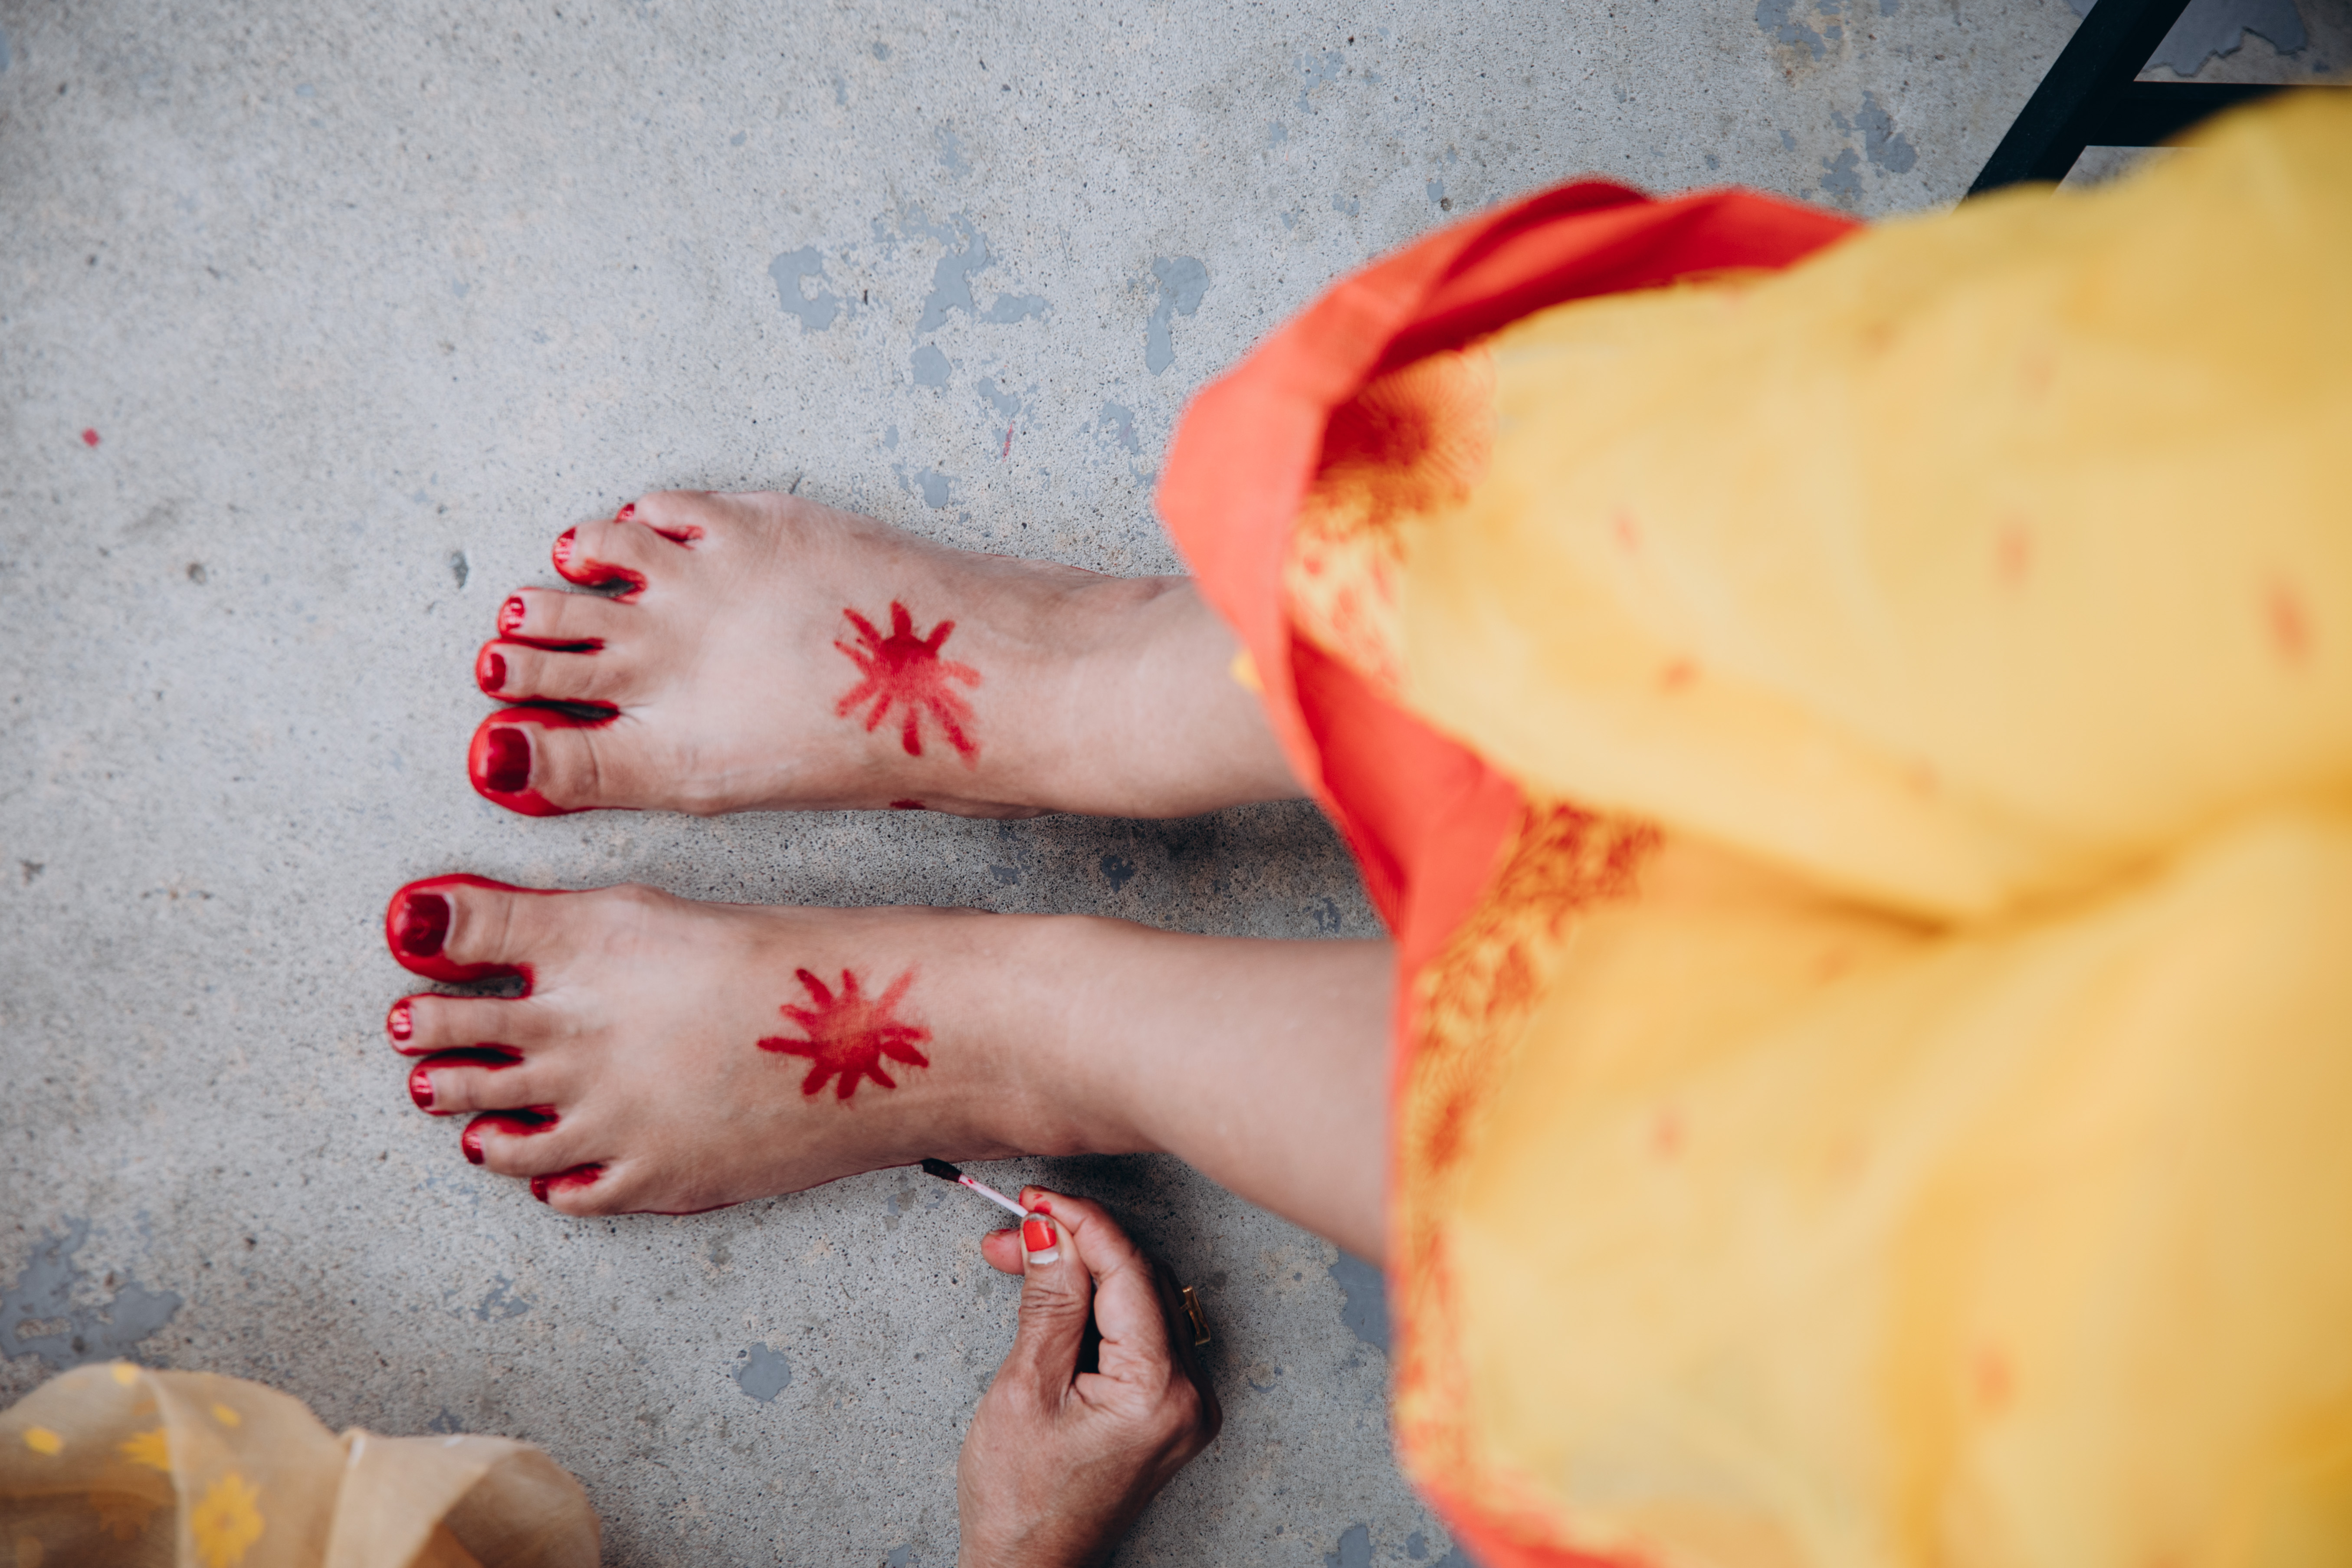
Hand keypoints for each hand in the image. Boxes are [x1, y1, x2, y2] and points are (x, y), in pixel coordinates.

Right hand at [957, 1187, 1221, 1567]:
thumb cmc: (1021, 1500)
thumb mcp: (1025, 1388)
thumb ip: (1049, 1302)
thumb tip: (1052, 1231)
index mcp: (1160, 1391)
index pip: (1129, 1272)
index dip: (1081, 1224)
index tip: (1035, 1200)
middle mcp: (1189, 1395)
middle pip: (1139, 1280)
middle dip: (1075, 1246)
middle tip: (1013, 1232)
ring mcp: (1184, 1403)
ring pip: (1139, 1299)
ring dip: (1081, 1271)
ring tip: (1020, 1258)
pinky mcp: (1167, 1408)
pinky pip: (1139, 1331)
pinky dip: (1096, 1306)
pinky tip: (1054, 1293)